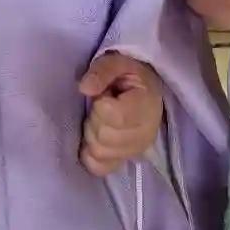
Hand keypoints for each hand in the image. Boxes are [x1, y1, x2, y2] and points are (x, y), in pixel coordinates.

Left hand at [77, 53, 163, 176]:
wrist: (144, 89)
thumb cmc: (130, 74)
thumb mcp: (118, 61)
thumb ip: (102, 71)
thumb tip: (84, 88)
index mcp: (146, 106)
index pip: (112, 116)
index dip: (100, 104)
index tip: (106, 94)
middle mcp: (145, 134)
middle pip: (103, 137)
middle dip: (94, 119)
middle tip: (101, 105)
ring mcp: (136, 151)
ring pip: (99, 153)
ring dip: (91, 134)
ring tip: (101, 119)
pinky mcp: (124, 161)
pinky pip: (100, 168)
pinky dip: (91, 154)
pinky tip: (95, 138)